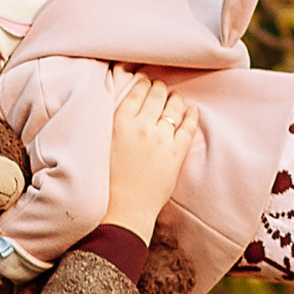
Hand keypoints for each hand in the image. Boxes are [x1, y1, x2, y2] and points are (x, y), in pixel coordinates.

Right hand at [103, 76, 198, 242]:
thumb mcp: (102, 146)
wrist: (122, 211)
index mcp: (120, 122)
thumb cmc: (106, 183)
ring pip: (173, 107)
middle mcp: (142, 125)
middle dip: (159, 88)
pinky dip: (191, 116)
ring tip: (175, 97)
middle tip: (160, 88)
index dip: (143, 84)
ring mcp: (162, 138)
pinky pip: (189, 127)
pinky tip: (192, 111)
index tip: (145, 82)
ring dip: (175, 98)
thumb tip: (124, 112)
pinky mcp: (176, 153)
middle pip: (156, 95)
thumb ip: (114, 125)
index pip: (137, 91)